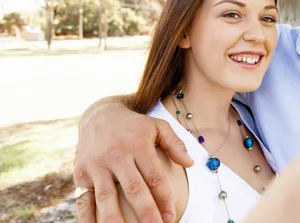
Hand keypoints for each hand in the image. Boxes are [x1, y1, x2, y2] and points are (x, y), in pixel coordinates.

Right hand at [73, 101, 192, 222]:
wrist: (99, 115)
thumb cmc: (134, 125)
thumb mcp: (157, 126)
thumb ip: (175, 144)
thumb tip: (190, 163)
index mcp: (138, 145)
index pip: (154, 177)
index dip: (164, 199)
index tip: (171, 216)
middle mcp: (117, 155)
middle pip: (133, 189)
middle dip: (146, 212)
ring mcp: (97, 165)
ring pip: (107, 198)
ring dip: (116, 220)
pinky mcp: (81, 173)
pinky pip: (83, 199)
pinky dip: (86, 218)